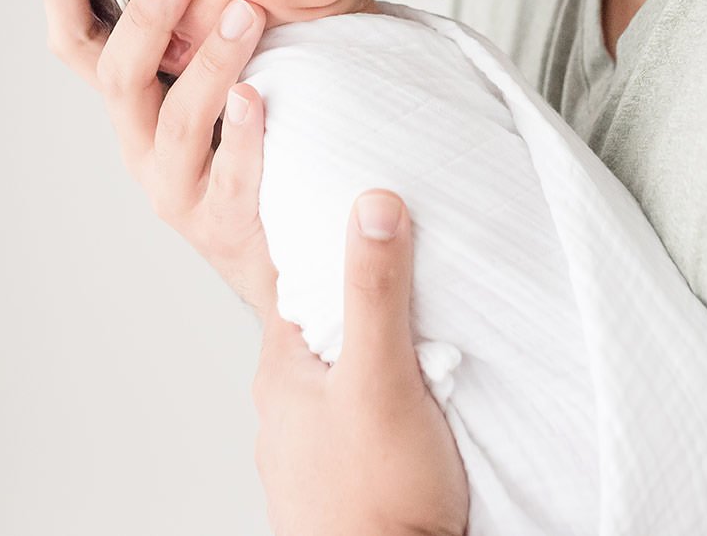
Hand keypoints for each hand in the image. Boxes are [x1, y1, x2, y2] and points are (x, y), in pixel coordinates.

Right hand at [41, 0, 275, 310]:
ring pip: (178, 119)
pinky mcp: (220, 223)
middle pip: (121, 76)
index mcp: (134, 104)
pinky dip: (242, 135)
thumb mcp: (229, 76)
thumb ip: (223, 18)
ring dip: (210, 60)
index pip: (78, 45)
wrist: (285, 252)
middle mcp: (140, 143)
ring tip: (247, 12)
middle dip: (146, 17)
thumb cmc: (263, 142)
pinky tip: (257, 99)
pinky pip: (228, 177)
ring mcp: (175, 187)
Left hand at [253, 191, 468, 535]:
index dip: (332, 250)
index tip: (367, 220)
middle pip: (325, 330)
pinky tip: (419, 408)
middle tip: (415, 286)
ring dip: (379, 360)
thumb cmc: (378, 500)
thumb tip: (371, 206)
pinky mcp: (342, 479)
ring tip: (425, 349)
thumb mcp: (383, 379)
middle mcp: (285, 409)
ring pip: (343, 378)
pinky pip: (360, 420)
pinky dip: (385, 403)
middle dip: (366, 307)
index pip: (297, 285)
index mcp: (281, 372)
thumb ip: (376, 294)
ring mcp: (310, 449)